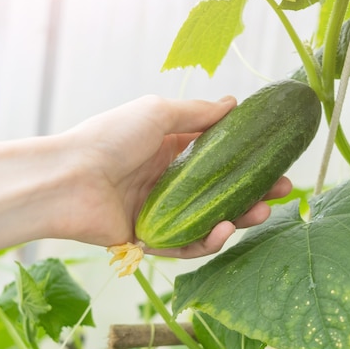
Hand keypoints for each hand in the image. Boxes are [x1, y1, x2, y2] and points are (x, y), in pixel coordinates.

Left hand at [63, 94, 291, 257]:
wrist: (67, 178)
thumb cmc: (109, 138)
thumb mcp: (158, 113)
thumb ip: (198, 113)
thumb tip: (234, 102)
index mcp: (170, 151)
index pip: (220, 158)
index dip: (249, 161)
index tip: (277, 160)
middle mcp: (169, 183)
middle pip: (221, 192)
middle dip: (254, 193)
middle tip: (282, 191)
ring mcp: (162, 213)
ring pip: (209, 220)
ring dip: (239, 218)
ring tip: (261, 213)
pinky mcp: (150, 241)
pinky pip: (186, 246)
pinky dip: (207, 241)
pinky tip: (224, 229)